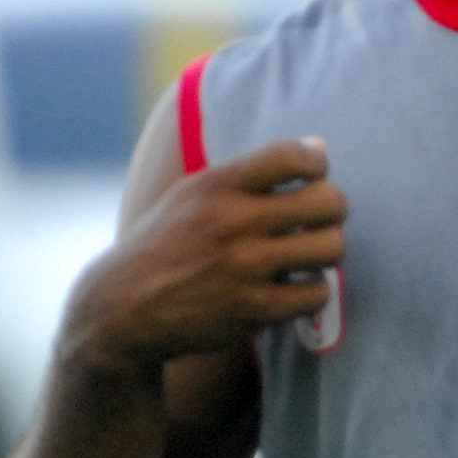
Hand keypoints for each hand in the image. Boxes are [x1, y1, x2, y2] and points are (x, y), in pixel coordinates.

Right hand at [60, 138, 344, 376]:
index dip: (317, 163)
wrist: (124, 307)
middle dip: (333, 209)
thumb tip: (319, 147)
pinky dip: (313, 290)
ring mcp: (245, 268)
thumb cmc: (167, 243)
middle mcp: (233, 222)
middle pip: (328, 201)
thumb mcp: (194, 194)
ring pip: (332, 247)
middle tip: (319, 221)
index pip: (292, 155)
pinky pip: (318, 293)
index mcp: (217, 185)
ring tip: (310, 255)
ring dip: (328, 250)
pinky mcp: (253, 310)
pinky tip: (295, 287)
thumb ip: (255, 172)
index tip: (313, 177)